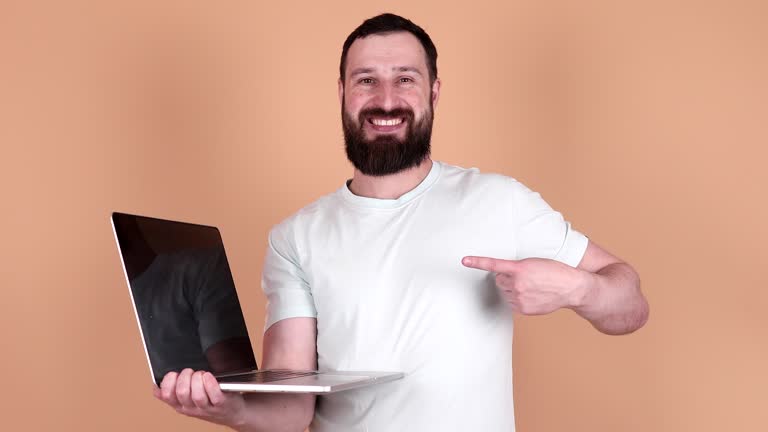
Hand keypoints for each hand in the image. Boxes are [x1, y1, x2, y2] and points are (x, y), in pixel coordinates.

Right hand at [154, 369, 245, 427]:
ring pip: (197, 395)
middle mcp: (191, 408)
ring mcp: (206, 408)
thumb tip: (156, 384)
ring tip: (202, 374)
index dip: (168, 381)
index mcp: (180, 405)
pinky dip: (211, 383)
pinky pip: (214, 394)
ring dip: (198, 378)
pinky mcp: (220, 404)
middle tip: (192, 372)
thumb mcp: (187, 400)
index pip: (165, 395)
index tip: (174, 374)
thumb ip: (173, 392)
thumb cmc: (209, 401)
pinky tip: (209, 376)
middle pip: (181, 392)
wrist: (232, 413)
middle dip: (185, 376)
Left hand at [462, 256, 591, 314]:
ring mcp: (519, 298)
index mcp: (519, 268)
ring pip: (505, 292)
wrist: (571, 287)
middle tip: (525, 277)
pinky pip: (512, 302)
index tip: (464, 260)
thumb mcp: (535, 263)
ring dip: (513, 289)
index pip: (494, 264)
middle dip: (508, 279)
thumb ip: (517, 269)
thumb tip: (503, 280)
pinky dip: (518, 299)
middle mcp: (517, 283)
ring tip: (531, 286)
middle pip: (499, 280)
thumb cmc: (554, 271)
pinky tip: (532, 295)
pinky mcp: (523, 309)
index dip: (477, 262)